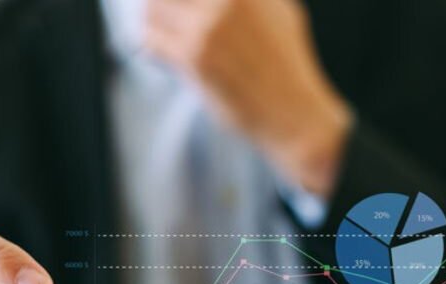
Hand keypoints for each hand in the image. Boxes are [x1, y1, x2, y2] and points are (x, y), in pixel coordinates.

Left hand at [145, 0, 352, 197]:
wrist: (293, 111)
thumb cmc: (288, 67)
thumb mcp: (281, 12)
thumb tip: (228, 1)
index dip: (180, 0)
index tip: (178, 6)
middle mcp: (227, 1)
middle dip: (162, 5)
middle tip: (163, 15)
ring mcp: (208, 28)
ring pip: (152, 11)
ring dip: (152, 23)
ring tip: (162, 34)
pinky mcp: (194, 58)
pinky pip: (153, 42)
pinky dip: (153, 47)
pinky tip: (165, 56)